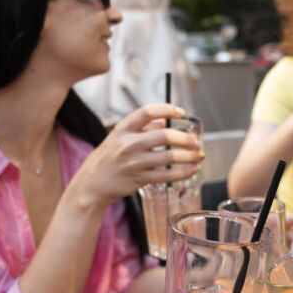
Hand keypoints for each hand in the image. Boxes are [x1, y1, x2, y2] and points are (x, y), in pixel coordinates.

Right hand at [69, 104, 201, 207]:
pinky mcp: (139, 179)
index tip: (181, 112)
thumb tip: (166, 120)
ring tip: (199, 156)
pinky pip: (167, 176)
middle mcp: (128, 144)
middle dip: (185, 138)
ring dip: (189, 156)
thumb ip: (143, 128)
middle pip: (164, 136)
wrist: (93, 183)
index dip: (167, 109)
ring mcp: (134, 163)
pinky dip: (183, 173)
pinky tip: (192, 169)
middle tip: (196, 141)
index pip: (147, 112)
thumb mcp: (121, 137)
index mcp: (123, 129)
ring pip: (169, 157)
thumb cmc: (110, 156)